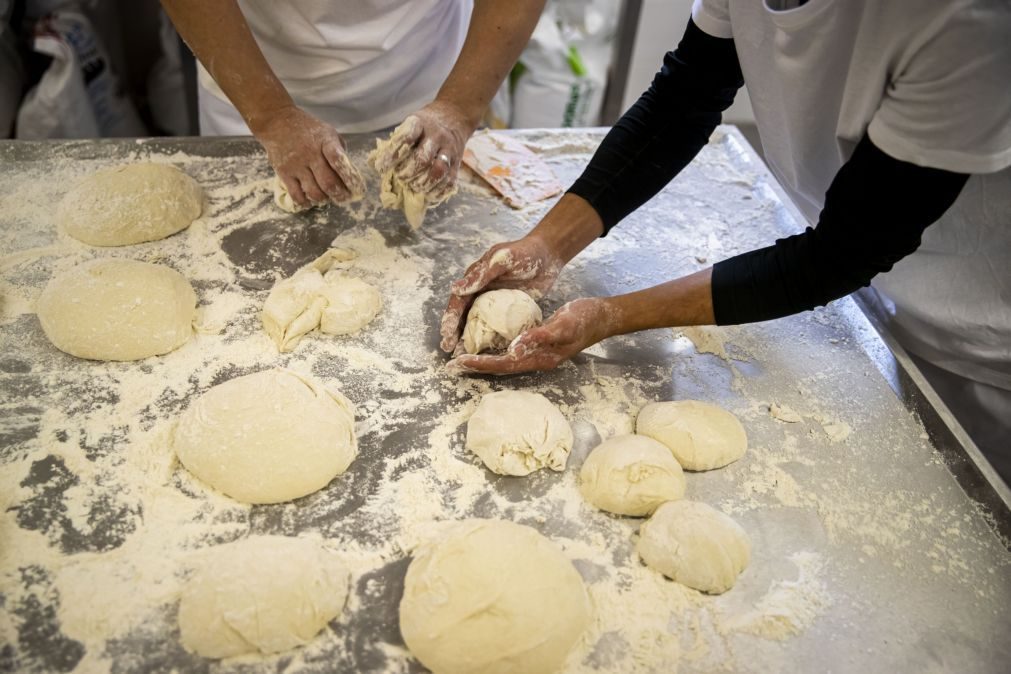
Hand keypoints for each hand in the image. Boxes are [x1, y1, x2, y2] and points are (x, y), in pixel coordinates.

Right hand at [253, 105, 365, 207]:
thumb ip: (338, 150)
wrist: (276, 121)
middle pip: (328, 183)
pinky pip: (296, 195)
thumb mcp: (327, 132)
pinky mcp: (283, 172)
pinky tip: (310, 200)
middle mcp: (310, 153)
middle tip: (343, 198)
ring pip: (314, 192)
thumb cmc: (307, 128)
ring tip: (327, 197)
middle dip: (339, 195)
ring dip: (324, 199)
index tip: (356, 188)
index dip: (349, 178)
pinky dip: (306, 202)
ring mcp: (296, 164)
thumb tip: (348, 172)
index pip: (339, 161)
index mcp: (325, 141)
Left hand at [374, 100, 473, 200]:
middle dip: (408, 172)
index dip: (392, 154)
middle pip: (423, 158)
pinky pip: (450, 180)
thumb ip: (397, 141)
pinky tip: (428, 193)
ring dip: (423, 183)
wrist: (455, 116)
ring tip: (414, 186)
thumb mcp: (411, 123)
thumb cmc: (426, 125)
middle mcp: (437, 136)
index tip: (381, 167)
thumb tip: (375, 163)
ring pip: (439, 170)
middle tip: (400, 177)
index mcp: (421, 123)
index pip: (406, 137)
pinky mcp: (457, 162)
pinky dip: (438, 191)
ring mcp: (449, 149)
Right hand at [439, 236, 564, 352]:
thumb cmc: (523, 253)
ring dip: (467, 337)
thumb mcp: (501, 260)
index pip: (458, 301)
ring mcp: (493, 302)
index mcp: (475, 279)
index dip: (450, 318)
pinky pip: (495, 326)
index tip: (446, 334)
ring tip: (460, 355)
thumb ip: (480, 275)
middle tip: (448, 349)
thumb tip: (455, 288)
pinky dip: (489, 338)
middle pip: (463, 314)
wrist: (548, 255)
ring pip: (476, 322)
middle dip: (453, 331)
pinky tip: (486, 351)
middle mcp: (480, 291)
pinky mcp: (507, 310)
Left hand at [446, 298, 614, 374]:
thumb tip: (513, 348)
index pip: (503, 364)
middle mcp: (536, 359)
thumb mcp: (562, 325)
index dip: (480, 364)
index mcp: (539, 358)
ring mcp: (538, 353)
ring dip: (484, 360)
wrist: (603, 316)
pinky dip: (496, 349)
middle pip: (500, 367)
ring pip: (505, 360)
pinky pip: (513, 350)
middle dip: (476, 366)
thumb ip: (538, 337)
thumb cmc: (584, 319)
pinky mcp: (539, 343)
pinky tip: (487, 344)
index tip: (459, 362)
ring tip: (463, 359)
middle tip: (452, 365)